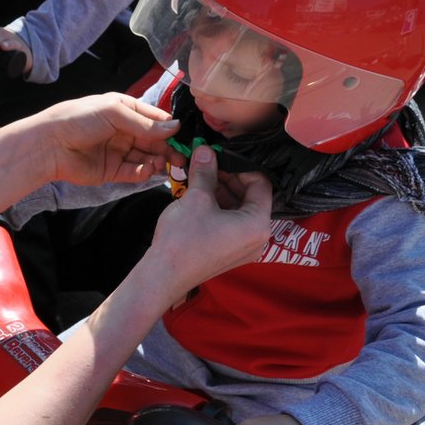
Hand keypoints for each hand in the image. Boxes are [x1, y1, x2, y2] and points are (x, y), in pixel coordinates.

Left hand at [34, 93, 179, 187]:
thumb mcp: (114, 113)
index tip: (184, 136)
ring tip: (165, 164)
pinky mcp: (113, 171)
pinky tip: (149, 170)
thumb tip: (175, 127)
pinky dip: (144, 172)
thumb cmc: (79, 119)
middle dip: (168, 148)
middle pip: (154, 140)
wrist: (50, 145)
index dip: (170, 127)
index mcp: (125, 109)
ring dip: (158, 161)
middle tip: (182, 158)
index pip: (155, 118)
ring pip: (147, 157)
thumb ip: (144, 123)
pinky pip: (134, 172)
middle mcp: (124, 130)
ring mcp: (119, 151)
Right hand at [148, 147, 271, 285]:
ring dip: (221, 191)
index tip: (221, 156)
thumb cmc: (183, 239)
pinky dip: (218, 207)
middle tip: (208, 163)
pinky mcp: (230, 252)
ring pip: (239, 209)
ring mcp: (244, 247)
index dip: (240, 166)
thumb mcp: (196, 198)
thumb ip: (205, 171)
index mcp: (258, 224)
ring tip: (200, 178)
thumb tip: (205, 149)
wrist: (164, 275)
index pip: (260, 183)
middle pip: (251, 196)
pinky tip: (199, 196)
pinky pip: (231, 222)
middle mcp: (258, 238)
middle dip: (229, 177)